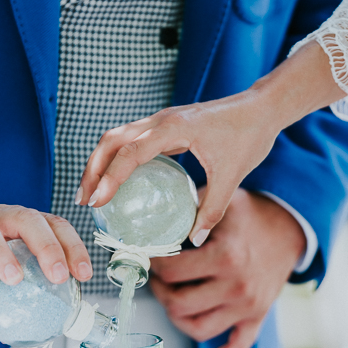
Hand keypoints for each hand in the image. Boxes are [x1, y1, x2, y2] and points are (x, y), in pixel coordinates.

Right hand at [0, 205, 91, 301]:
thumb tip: (64, 313)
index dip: (73, 246)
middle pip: (25, 219)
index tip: (84, 274)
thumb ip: (34, 273)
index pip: (54, 224)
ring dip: (0, 253)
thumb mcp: (12, 252)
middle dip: (46, 246)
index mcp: (21, 220)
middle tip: (58, 276)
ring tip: (14, 280)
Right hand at [76, 42, 343, 245]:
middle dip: (93, 169)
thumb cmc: (249, 135)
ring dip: (102, 161)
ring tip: (93, 191)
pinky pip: (133, 139)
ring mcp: (163, 120)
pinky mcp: (168, 124)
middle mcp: (162, 120)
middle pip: (112, 141)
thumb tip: (194, 239)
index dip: (110, 177)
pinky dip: (119, 158)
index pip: (130, 152)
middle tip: (84, 200)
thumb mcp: (232, 176)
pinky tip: (120, 181)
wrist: (262, 107)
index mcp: (173, 128)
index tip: (97, 201)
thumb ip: (212, 209)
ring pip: (118, 136)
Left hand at [148, 188, 306, 347]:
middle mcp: (237, 286)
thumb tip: (153, 225)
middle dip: (159, 291)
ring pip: (197, 329)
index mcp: (226, 256)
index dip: (153, 263)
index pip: (171, 271)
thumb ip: (189, 211)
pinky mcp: (256, 319)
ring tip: (171, 299)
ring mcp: (248, 307)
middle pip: (178, 304)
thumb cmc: (250, 214)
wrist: (289, 229)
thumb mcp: (221, 203)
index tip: (150, 254)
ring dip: (175, 317)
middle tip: (157, 278)